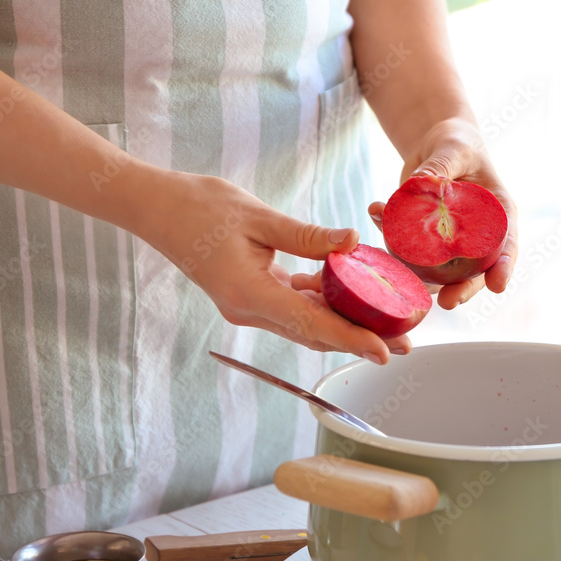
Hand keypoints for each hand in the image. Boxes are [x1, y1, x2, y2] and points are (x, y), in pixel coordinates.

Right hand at [141, 170, 410, 363]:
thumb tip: (353, 242)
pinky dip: (321, 304)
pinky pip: (292, 307)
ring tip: (387, 322)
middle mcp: (250, 310)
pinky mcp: (250, 296)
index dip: (351, 340)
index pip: (311, 323)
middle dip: (360, 339)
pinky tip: (348, 291)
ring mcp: (248, 306)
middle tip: (404, 342)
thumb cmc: (200, 207)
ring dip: (344, 325)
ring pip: (305, 324)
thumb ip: (307, 236)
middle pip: (315, 332)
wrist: (156, 209)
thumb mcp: (258, 217)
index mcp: (250, 293)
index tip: (384, 352)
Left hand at [368, 118, 517, 309]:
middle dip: (463, 289)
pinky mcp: (424, 241)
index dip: (504, 267)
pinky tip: (375, 212)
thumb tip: (422, 184)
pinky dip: (389, 240)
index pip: (507, 245)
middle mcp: (476, 235)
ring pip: (439, 271)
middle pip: (474, 270)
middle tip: (448, 303)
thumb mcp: (453, 148)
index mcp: (498, 213)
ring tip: (399, 272)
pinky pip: (408, 250)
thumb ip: (441, 166)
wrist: (435, 145)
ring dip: (419, 277)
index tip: (498, 285)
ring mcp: (449, 243)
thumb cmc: (456, 142)